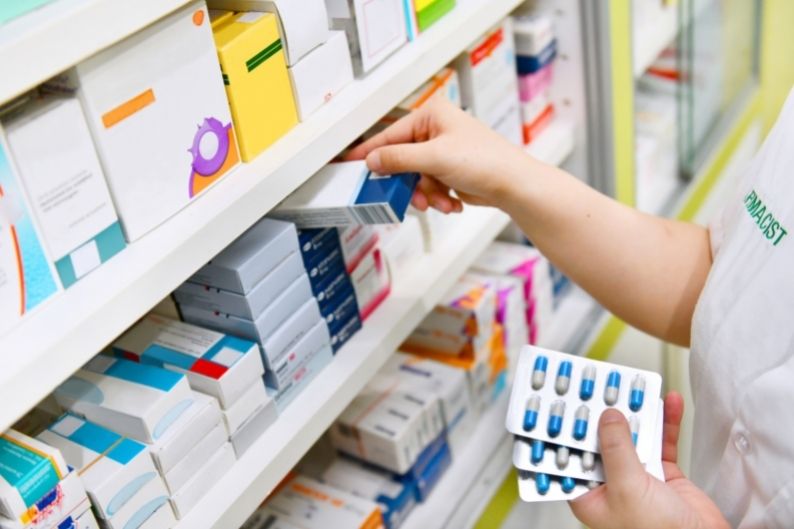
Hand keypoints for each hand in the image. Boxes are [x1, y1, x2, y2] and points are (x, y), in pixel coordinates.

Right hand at [345, 97, 535, 212]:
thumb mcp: (435, 158)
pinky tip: (452, 202)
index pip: (390, 134)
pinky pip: (429, 186)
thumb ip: (399, 158)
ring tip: (441, 201)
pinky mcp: (450, 171)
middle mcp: (436, 130)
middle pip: (402, 160)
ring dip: (427, 194)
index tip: (351, 164)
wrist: (514, 185)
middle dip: (410, 183)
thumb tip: (373, 160)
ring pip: (415, 178)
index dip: (371, 152)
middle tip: (410, 195)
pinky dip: (438, 198)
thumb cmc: (486, 161)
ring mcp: (443, 151)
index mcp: (431, 115)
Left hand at [570, 392, 728, 528]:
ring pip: (633, 435)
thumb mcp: (627, 487)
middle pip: (602, 439)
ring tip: (634, 385)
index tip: (563, 400)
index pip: (570, 454)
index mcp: (590, 494)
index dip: (566, 428)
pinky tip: (667, 401)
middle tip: (601, 384)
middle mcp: (610, 484)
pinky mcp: (662, 472)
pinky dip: (666, 420)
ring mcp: (637, 476)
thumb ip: (616, 448)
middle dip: (604, 412)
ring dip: (636, 411)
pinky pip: (662, 439)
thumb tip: (607, 416)